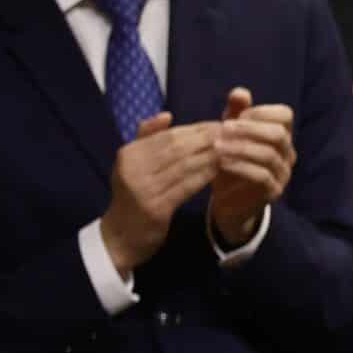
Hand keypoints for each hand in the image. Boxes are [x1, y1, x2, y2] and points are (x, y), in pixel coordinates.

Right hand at [99, 112, 217, 275]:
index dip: (195, 129)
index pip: (167, 136)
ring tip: (231, 149)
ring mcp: (143, 188)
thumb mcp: (134, 165)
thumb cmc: (133, 198)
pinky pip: (185, 187)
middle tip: (231, 134)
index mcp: (129, 154)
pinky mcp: (155, 208)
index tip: (219, 125)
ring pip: (183, 166)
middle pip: (176, 148)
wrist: (121, 237)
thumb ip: (147, 139)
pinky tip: (219, 171)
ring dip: (209, 156)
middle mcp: (133, 168)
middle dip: (206, 140)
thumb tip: (167, 115)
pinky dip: (203, 177)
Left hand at [206, 88, 295, 248]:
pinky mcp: (273, 192)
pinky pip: (261, 176)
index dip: (261, 111)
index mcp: (281, 135)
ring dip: (240, 147)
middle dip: (249, 128)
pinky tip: (221, 162)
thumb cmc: (231, 158)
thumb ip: (236, 112)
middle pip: (279, 134)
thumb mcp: (230, 132)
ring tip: (216, 145)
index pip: (285, 115)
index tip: (238, 115)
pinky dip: (239, 166)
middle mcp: (287, 154)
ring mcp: (283, 174)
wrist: (229, 196)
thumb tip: (241, 92)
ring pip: (268, 155)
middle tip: (223, 127)